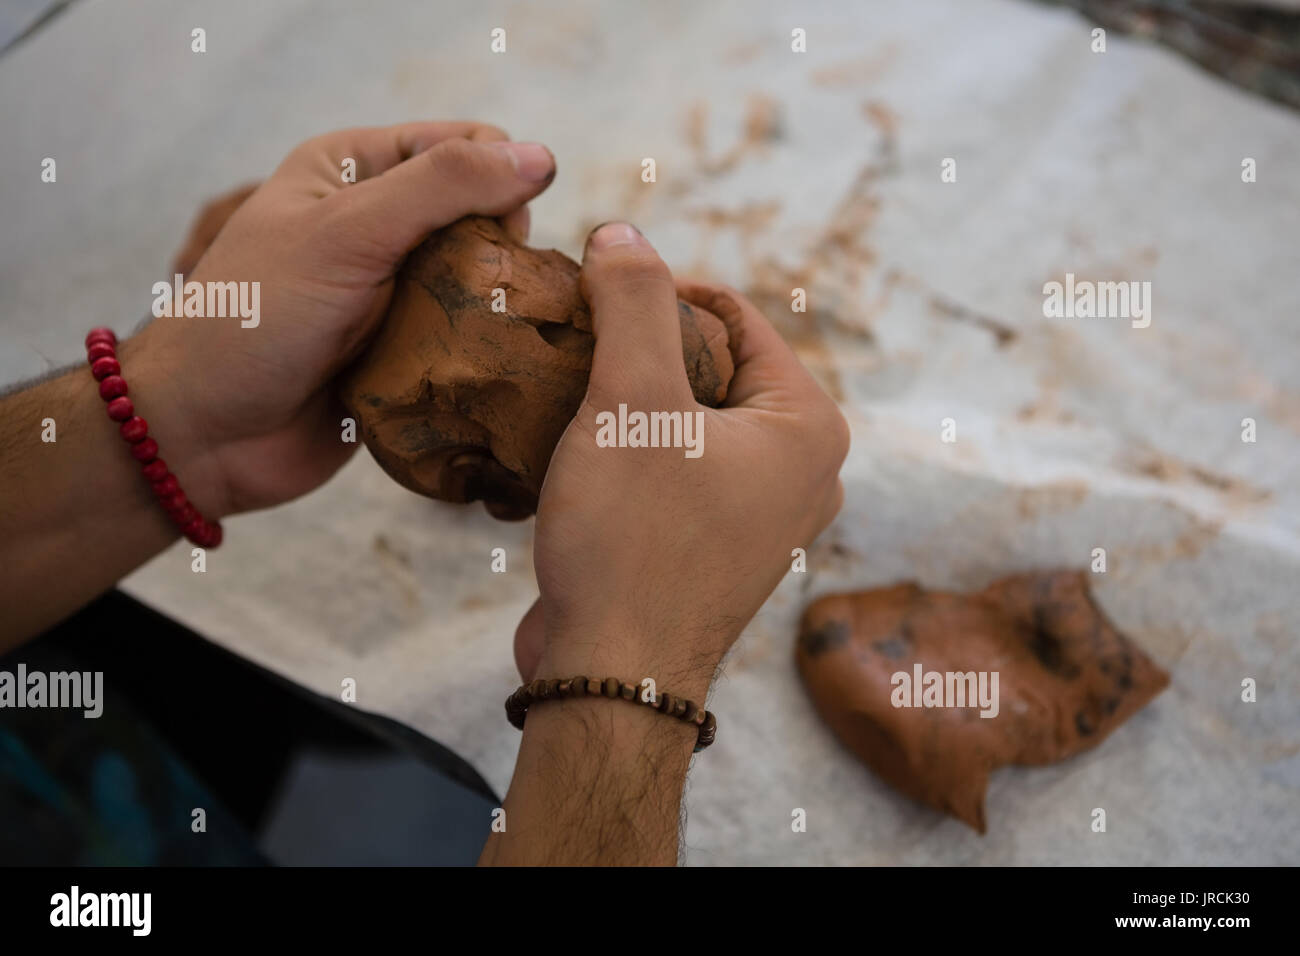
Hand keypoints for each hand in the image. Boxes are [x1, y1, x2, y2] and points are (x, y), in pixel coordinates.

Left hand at [128, 121, 554, 517]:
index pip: (464, 146)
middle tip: (484, 295)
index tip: (504, 232)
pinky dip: (483, 352)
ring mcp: (393, 293)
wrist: (206, 436)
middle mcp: (376, 225)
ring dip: (495, 307)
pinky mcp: (406, 353)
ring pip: (483, 283)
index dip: (499, 178)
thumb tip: (541, 157)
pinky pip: (469, 341)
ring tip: (486, 338)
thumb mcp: (347, 233)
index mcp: (353, 170)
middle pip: (482, 217)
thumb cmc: (256, 320)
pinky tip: (486, 370)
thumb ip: (442, 188)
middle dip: (502, 250)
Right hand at [516, 222, 848, 699]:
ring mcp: (763, 513)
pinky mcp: (719, 545)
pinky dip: (635, 450)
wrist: (613, 677)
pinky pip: (681, 468)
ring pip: (693, 419)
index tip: (592, 294)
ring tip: (572, 395)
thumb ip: (632, 304)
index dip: (660, 291)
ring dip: (632, 399)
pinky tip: (582, 452)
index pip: (735, 315)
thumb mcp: (631, 401)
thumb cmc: (632, 540)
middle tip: (577, 345)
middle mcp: (802, 469)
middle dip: (643, 347)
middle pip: (716, 365)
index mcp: (808, 426)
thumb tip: (624, 233)